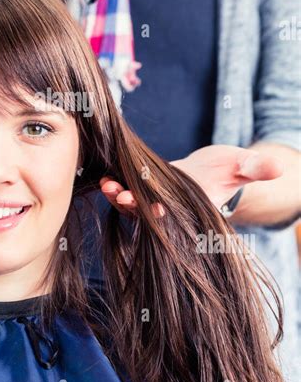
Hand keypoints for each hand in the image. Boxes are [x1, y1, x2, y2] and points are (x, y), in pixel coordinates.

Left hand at [100, 145, 282, 217]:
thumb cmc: (228, 168)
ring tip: (107, 185)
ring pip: (134, 205)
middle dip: (136, 206)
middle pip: (151, 213)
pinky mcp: (143, 190)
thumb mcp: (241, 166)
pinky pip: (126, 192)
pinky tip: (104, 177)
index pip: (179, 215)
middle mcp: (172, 209)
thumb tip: (278, 167)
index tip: (157, 209)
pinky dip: (115, 187)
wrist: (209, 169)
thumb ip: (254, 168)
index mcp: (194, 208)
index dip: (168, 213)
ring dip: (119, 197)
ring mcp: (155, 202)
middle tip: (122, 196)